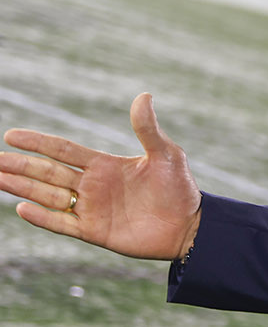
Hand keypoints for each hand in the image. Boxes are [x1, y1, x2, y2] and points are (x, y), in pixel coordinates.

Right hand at [0, 93, 201, 259]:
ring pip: (48, 195)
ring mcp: (91, 209)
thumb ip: (148, 129)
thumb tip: (143, 95)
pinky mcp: (95, 231)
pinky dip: (42, 217)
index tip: (11, 135)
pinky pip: (62, 223)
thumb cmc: (180, 188)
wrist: (191, 226)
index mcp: (105, 165)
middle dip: (20, 165)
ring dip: (21, 187)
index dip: (38, 142)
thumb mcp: (167, 155)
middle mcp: (92, 185)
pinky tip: (21, 208)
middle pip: (47, 172)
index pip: (63, 150)